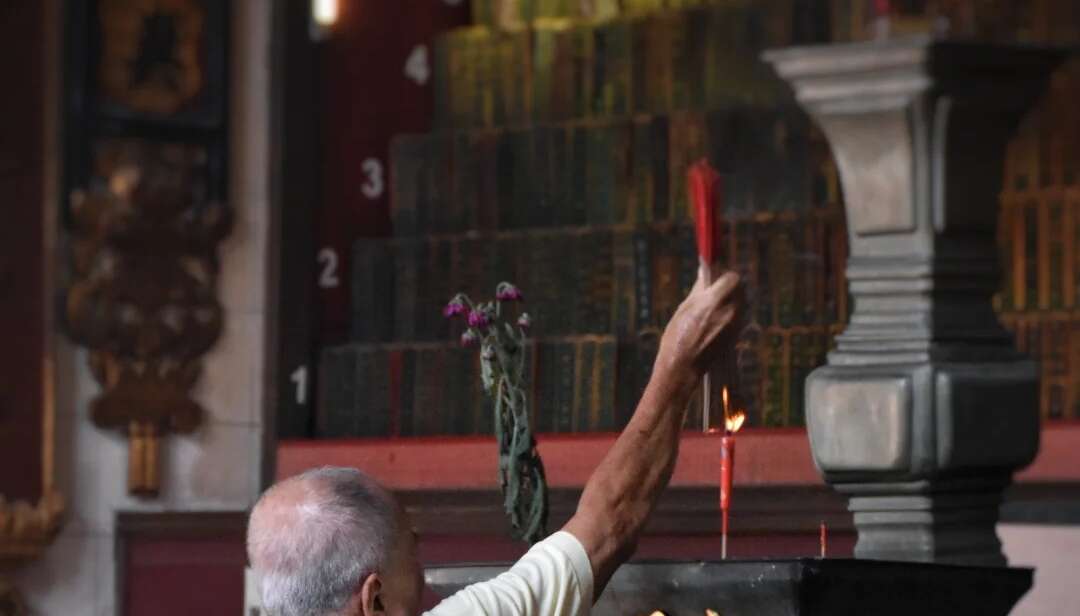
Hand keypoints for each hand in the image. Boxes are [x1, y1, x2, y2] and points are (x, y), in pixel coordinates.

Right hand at [653, 267, 740, 391]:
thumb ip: (699, 289)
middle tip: (715, 288)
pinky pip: (738, 314)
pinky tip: (715, 318)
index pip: (732, 277)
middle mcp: (728, 312)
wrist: (683, 367)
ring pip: (741, 301)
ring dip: (731, 297)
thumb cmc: (677, 337)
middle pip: (739, 288)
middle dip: (729, 285)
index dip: (724, 274)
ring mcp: (735, 324)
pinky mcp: (736, 334)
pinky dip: (730, 311)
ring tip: (713, 305)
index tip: (715, 275)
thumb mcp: (684, 308)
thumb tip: (705, 272)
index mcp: (713, 302)